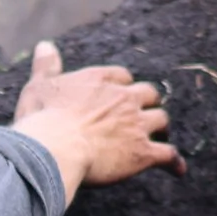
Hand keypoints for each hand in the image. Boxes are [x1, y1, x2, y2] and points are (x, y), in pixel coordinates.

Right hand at [9, 41, 183, 203]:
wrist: (53, 148)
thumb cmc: (42, 118)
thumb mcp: (39, 86)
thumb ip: (47, 67)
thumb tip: (44, 45)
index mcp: (101, 80)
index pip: (123, 77)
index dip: (124, 86)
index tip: (121, 94)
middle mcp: (124, 98)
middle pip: (148, 95)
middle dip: (148, 103)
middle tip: (144, 114)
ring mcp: (136, 125)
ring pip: (161, 120)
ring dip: (161, 128)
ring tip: (161, 137)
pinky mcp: (142, 153)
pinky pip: (168, 155)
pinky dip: (174, 162)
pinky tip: (178, 170)